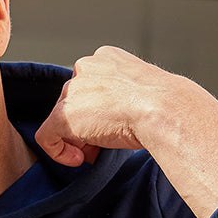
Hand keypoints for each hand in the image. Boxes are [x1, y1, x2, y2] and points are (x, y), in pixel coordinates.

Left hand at [34, 47, 217, 217]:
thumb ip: (131, 99)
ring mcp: (74, 90)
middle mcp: (87, 67)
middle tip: (102, 148)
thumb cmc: (170, 106)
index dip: (97, 112)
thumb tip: (136, 119)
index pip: (90, 85)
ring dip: (77, 140)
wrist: (167, 110)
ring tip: (96, 154)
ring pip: (61, 119)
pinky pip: (47, 136)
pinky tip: (80, 160)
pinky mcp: (65, 114)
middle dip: (86, 128)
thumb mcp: (149, 94)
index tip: (111, 129)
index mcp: (107, 57)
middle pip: (73, 102)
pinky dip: (59, 152)